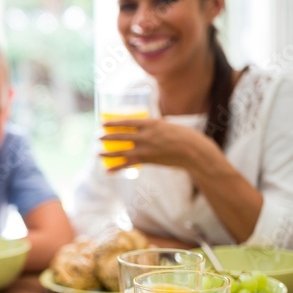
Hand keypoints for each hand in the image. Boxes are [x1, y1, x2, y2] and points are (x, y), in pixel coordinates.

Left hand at [100, 118, 217, 171]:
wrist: (194, 152)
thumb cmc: (184, 137)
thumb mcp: (168, 126)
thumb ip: (155, 127)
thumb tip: (147, 127)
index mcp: (151, 124)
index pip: (127, 122)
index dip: (113, 123)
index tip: (103, 123)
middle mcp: (146, 136)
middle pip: (120, 136)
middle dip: (108, 137)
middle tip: (98, 137)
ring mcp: (145, 149)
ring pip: (121, 151)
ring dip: (108, 153)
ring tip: (98, 153)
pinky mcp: (147, 160)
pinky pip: (128, 165)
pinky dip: (117, 168)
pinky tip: (108, 171)